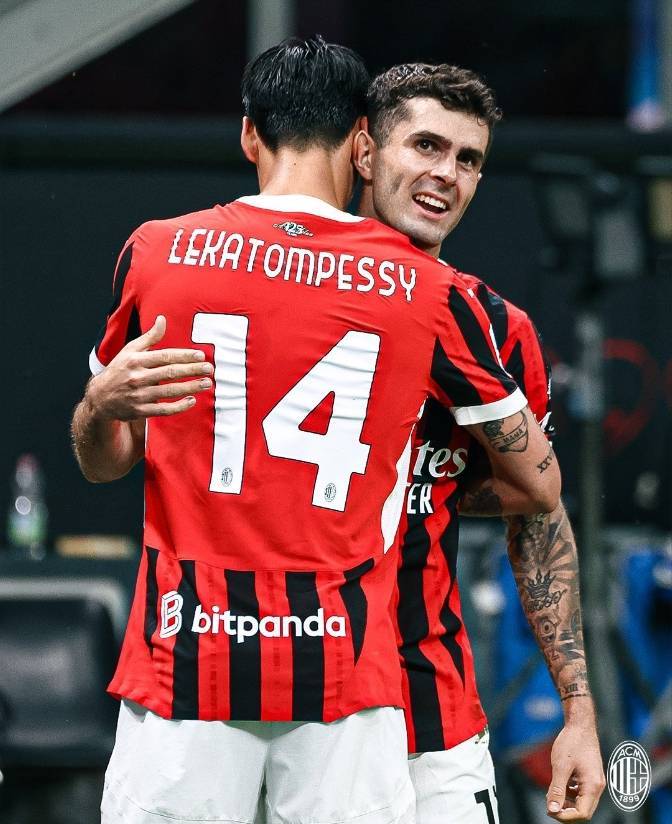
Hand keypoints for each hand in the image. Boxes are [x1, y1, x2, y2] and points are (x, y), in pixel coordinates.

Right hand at [86, 315, 212, 419]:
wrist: (99, 398)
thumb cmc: (119, 370)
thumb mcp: (130, 351)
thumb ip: (149, 337)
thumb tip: (162, 319)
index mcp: (135, 360)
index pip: (164, 356)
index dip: (184, 355)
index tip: (200, 355)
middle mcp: (137, 377)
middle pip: (170, 373)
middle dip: (192, 370)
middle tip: (209, 368)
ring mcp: (139, 395)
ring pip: (169, 391)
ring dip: (190, 387)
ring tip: (207, 383)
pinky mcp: (140, 411)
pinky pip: (163, 410)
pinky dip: (178, 406)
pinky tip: (192, 400)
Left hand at [546, 721, 605, 819]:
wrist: (580, 724)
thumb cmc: (571, 742)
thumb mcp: (560, 767)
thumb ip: (557, 790)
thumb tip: (552, 810)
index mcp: (593, 786)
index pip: (582, 814)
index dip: (565, 816)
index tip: (549, 811)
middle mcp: (597, 786)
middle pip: (583, 810)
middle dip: (565, 811)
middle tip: (549, 804)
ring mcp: (594, 781)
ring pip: (581, 802)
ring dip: (566, 802)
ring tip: (551, 794)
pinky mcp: (589, 776)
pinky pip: (580, 792)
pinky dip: (568, 793)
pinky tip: (558, 785)